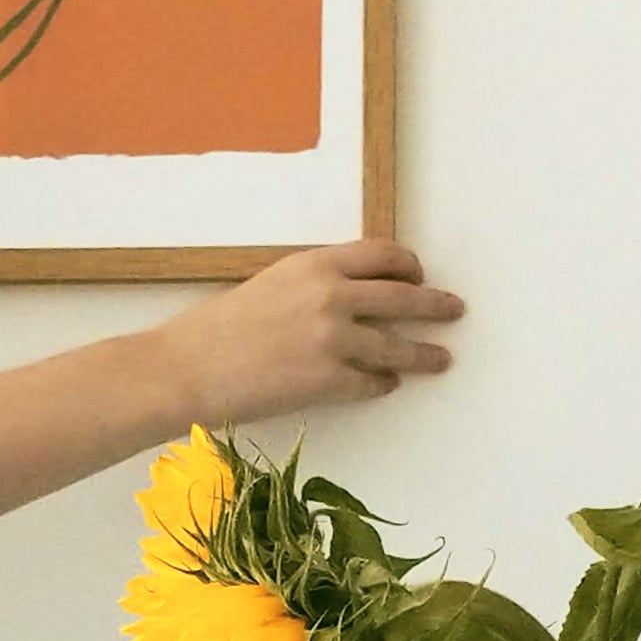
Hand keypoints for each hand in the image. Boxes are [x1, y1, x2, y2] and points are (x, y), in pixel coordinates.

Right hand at [154, 242, 464, 427]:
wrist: (186, 368)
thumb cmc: (216, 329)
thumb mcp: (269, 286)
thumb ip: (312, 287)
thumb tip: (349, 298)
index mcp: (314, 264)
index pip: (382, 255)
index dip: (408, 265)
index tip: (419, 275)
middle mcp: (331, 296)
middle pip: (404, 298)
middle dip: (435, 305)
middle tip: (453, 310)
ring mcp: (332, 340)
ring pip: (396, 346)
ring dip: (423, 354)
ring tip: (441, 359)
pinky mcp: (327, 381)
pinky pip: (371, 383)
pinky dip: (382, 385)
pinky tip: (388, 385)